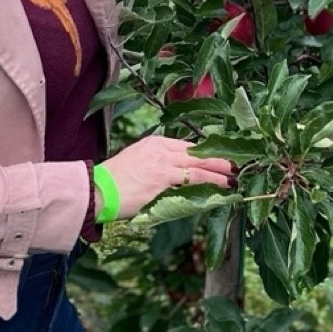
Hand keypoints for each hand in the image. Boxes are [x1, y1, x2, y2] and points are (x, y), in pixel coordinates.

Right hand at [101, 133, 236, 221]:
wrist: (98, 189)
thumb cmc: (114, 180)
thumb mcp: (137, 161)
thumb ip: (157, 163)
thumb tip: (175, 173)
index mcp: (155, 143)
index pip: (187, 146)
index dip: (205, 153)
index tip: (217, 158)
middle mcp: (161, 150)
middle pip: (197, 153)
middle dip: (218, 159)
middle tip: (234, 164)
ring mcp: (163, 164)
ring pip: (199, 166)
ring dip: (219, 172)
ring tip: (232, 177)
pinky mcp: (163, 180)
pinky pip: (192, 180)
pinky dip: (209, 183)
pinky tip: (220, 187)